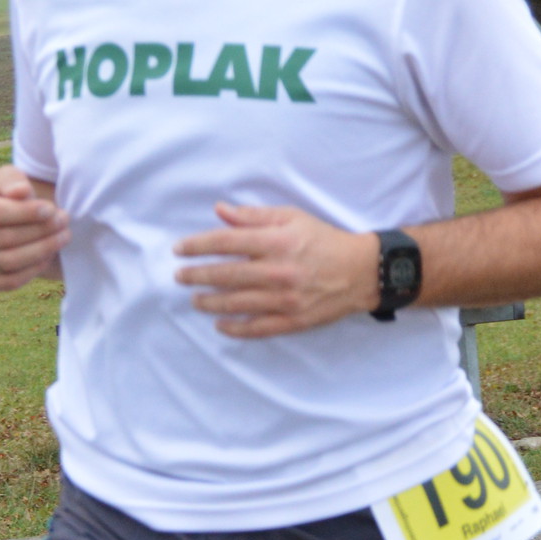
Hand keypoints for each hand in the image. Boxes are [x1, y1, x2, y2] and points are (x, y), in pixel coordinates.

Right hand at [0, 165, 69, 291]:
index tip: (51, 209)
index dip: (26, 212)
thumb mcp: (9, 180)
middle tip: (64, 221)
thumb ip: (13, 181)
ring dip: (43, 249)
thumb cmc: (7, 198)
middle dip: (40, 230)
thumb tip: (21, 192)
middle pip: (6, 238)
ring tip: (64, 236)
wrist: (4, 226)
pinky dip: (34, 269)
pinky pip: (12, 281)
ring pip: (10, 261)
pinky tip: (49, 254)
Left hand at [174, 203, 380, 336]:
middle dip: (196, 275)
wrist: (361, 271)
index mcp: (276, 241)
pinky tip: (220, 324)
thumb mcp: (291, 218)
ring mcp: (285, 299)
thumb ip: (253, 216)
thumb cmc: (323, 240)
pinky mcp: (293, 320)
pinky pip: (257, 328)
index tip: (179, 250)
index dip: (197, 246)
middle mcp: (278, 271)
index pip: (225, 243)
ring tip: (194, 299)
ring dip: (209, 302)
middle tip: (179, 276)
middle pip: (225, 275)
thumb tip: (220, 210)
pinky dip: (235, 328)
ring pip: (236, 303)